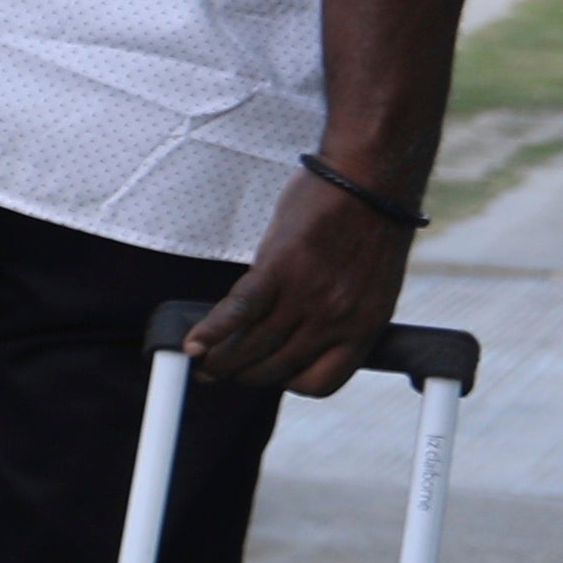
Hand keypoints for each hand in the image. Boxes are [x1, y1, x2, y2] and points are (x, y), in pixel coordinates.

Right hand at [179, 162, 411, 393]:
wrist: (371, 179)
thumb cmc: (370, 226)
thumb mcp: (370, 285)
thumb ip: (341, 314)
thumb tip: (303, 336)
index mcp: (364, 327)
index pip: (320, 383)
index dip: (288, 382)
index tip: (270, 372)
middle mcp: (336, 319)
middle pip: (275, 369)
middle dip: (242, 375)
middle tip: (220, 371)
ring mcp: (307, 296)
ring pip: (251, 347)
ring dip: (218, 361)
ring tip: (201, 361)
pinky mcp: (279, 269)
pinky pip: (238, 312)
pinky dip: (210, 331)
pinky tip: (191, 344)